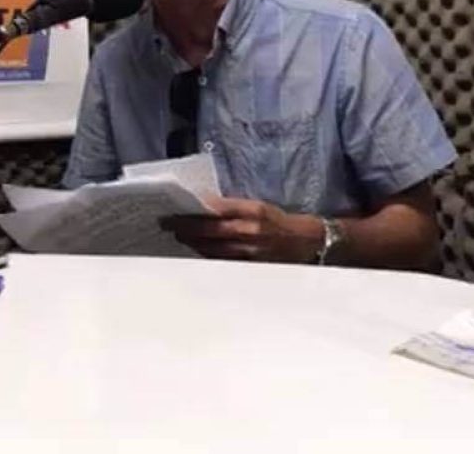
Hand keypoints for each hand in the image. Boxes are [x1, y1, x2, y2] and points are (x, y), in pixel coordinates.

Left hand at [161, 196, 323, 262]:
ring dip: (192, 243)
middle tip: (168, 225)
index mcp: (252, 211)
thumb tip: (203, 208)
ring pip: (211, 248)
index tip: (175, 211)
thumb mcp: (258, 206)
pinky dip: (206, 255)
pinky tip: (197, 250)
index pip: (214, 209)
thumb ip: (232, 207)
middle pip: (208, 231)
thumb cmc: (278, 221)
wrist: (305, 242)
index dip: (192, 211)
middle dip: (185, 228)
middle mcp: (250, 231)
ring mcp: (249, 251)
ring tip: (179, 236)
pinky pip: (221, 261)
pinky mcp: (249, 266)